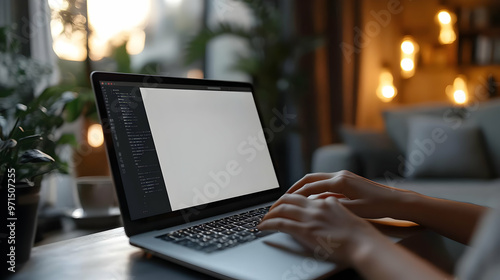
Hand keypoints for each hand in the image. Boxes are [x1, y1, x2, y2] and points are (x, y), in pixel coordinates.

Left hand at [258, 194, 381, 263]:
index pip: (303, 194)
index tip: (284, 203)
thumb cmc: (360, 235)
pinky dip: (268, 223)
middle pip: (289, 198)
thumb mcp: (349, 214)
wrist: (364, 243)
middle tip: (269, 210)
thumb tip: (327, 205)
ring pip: (282, 208)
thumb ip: (335, 208)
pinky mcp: (305, 230)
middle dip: (276, 203)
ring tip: (263, 218)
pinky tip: (263, 226)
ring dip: (269, 213)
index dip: (290, 197)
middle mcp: (316, 206)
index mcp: (327, 201)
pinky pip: (280, 223)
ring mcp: (310, 217)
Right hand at [275, 170, 416, 219]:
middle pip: (310, 178)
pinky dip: (316, 190)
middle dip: (296, 187)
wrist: (396, 200)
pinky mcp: (347, 180)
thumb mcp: (354, 210)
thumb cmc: (377, 206)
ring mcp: (344, 176)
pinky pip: (326, 183)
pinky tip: (312, 199)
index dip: (296, 194)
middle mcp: (340, 175)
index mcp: (340, 181)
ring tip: (294, 197)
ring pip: (317, 179)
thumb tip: (314, 206)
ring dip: (305, 187)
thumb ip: (332, 207)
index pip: (311, 187)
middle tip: (283, 196)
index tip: (284, 201)